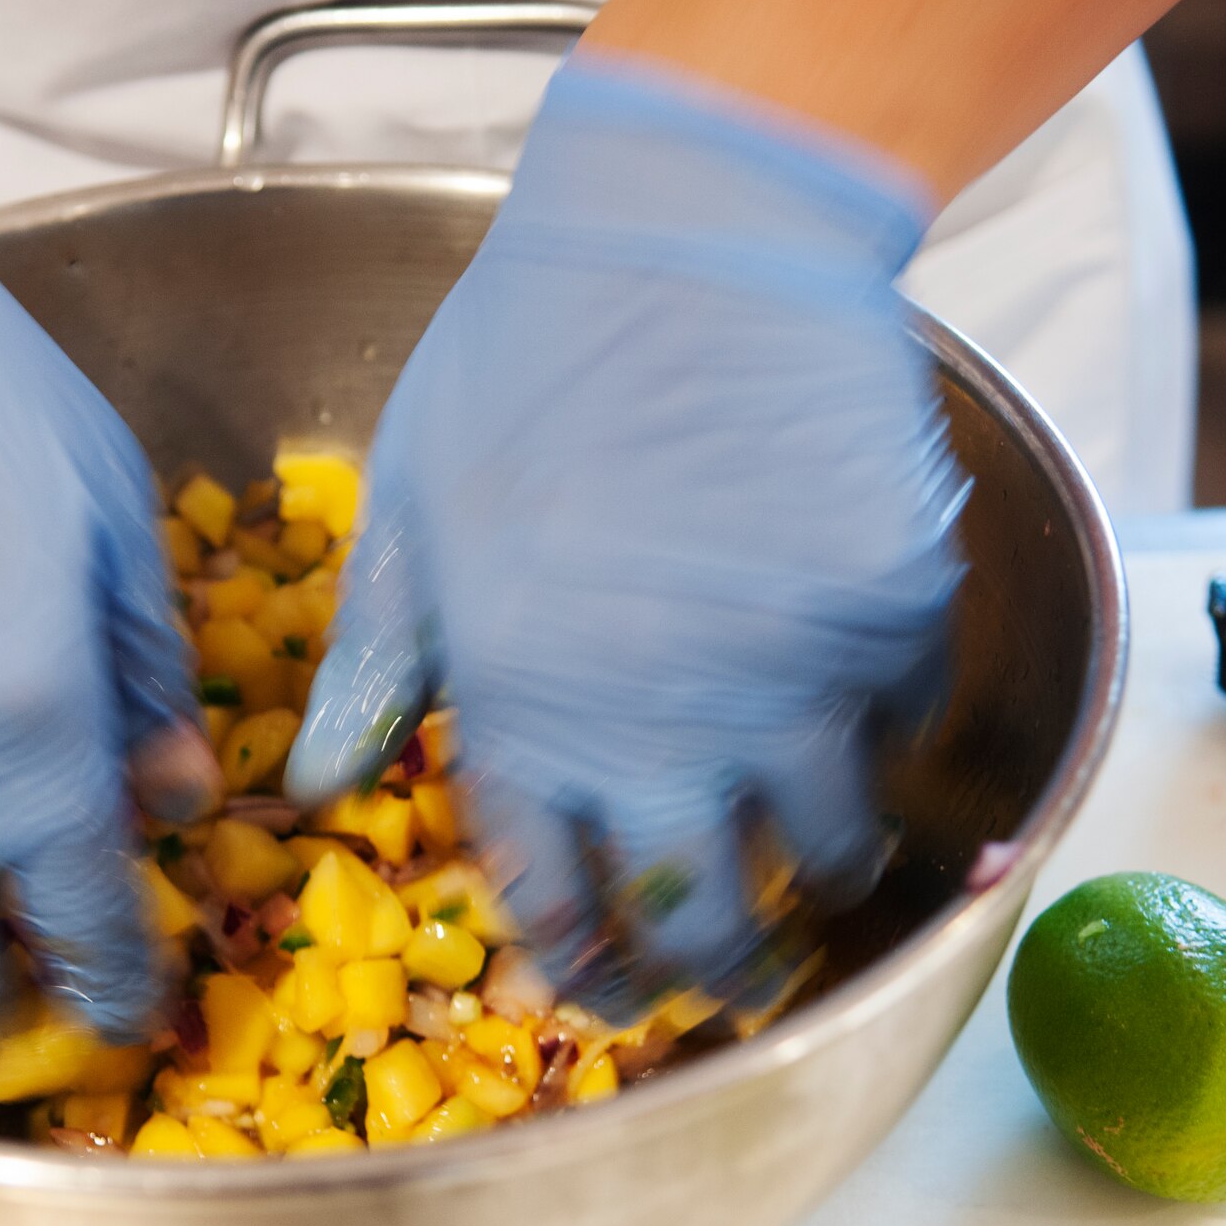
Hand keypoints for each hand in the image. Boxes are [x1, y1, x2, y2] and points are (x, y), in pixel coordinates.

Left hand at [287, 54, 965, 1020]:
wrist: (685, 234)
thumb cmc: (522, 360)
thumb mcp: (406, 507)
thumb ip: (372, 662)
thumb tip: (316, 788)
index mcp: (522, 709)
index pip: (555, 903)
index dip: (586, 969)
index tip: (610, 990)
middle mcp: (660, 727)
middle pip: (705, 919)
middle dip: (715, 967)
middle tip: (725, 964)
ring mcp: (790, 677)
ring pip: (832, 844)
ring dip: (821, 863)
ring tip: (812, 849)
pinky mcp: (893, 612)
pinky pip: (908, 719)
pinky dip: (886, 728)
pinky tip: (857, 695)